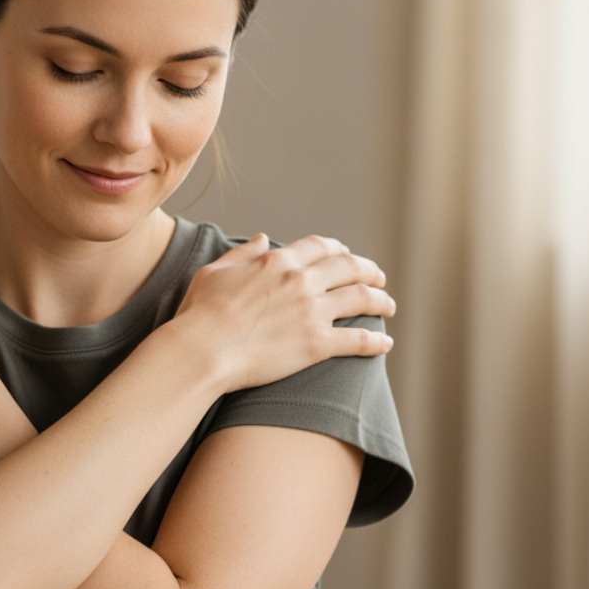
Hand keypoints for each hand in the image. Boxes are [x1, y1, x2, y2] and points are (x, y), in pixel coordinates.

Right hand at [170, 233, 394, 392]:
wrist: (202, 350)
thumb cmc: (200, 313)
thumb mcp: (216, 271)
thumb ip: (243, 253)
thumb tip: (263, 238)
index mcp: (279, 261)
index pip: (321, 247)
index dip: (339, 250)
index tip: (346, 256)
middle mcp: (301, 281)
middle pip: (350, 267)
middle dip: (369, 271)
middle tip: (379, 278)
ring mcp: (312, 312)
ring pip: (361, 298)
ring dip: (381, 300)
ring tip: (388, 305)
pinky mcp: (317, 344)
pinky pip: (358, 340)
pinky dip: (376, 340)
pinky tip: (385, 343)